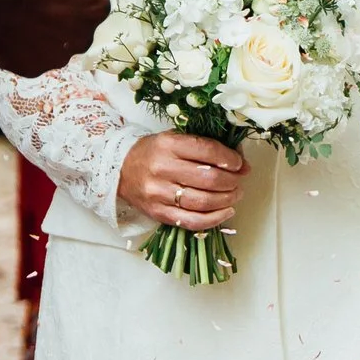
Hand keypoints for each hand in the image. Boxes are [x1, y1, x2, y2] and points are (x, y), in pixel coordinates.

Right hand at [0, 0, 114, 75]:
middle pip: (75, 26)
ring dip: (40, 34)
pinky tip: (6, 31)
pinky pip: (29, 57)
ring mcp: (58, 59)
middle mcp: (85, 38)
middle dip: (60, 16)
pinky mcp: (32, 70)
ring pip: (52, 45)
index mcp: (98, 5)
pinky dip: (20, 48)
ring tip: (16, 17)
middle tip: (34, 2)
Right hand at [117, 132, 247, 230]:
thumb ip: (204, 146)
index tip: (240, 164)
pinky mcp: (158, 213)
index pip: (207, 151)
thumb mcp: (174, 138)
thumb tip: (239, 161)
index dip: (230, 159)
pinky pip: (192, 221)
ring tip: (235, 195)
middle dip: (231, 180)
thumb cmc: (153, 153)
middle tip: (238, 180)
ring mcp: (159, 193)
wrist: (120, 170)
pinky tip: (226, 212)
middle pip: (208, 178)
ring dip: (226, 199)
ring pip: (203, 201)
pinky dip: (214, 219)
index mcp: (168, 145)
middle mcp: (162, 168)